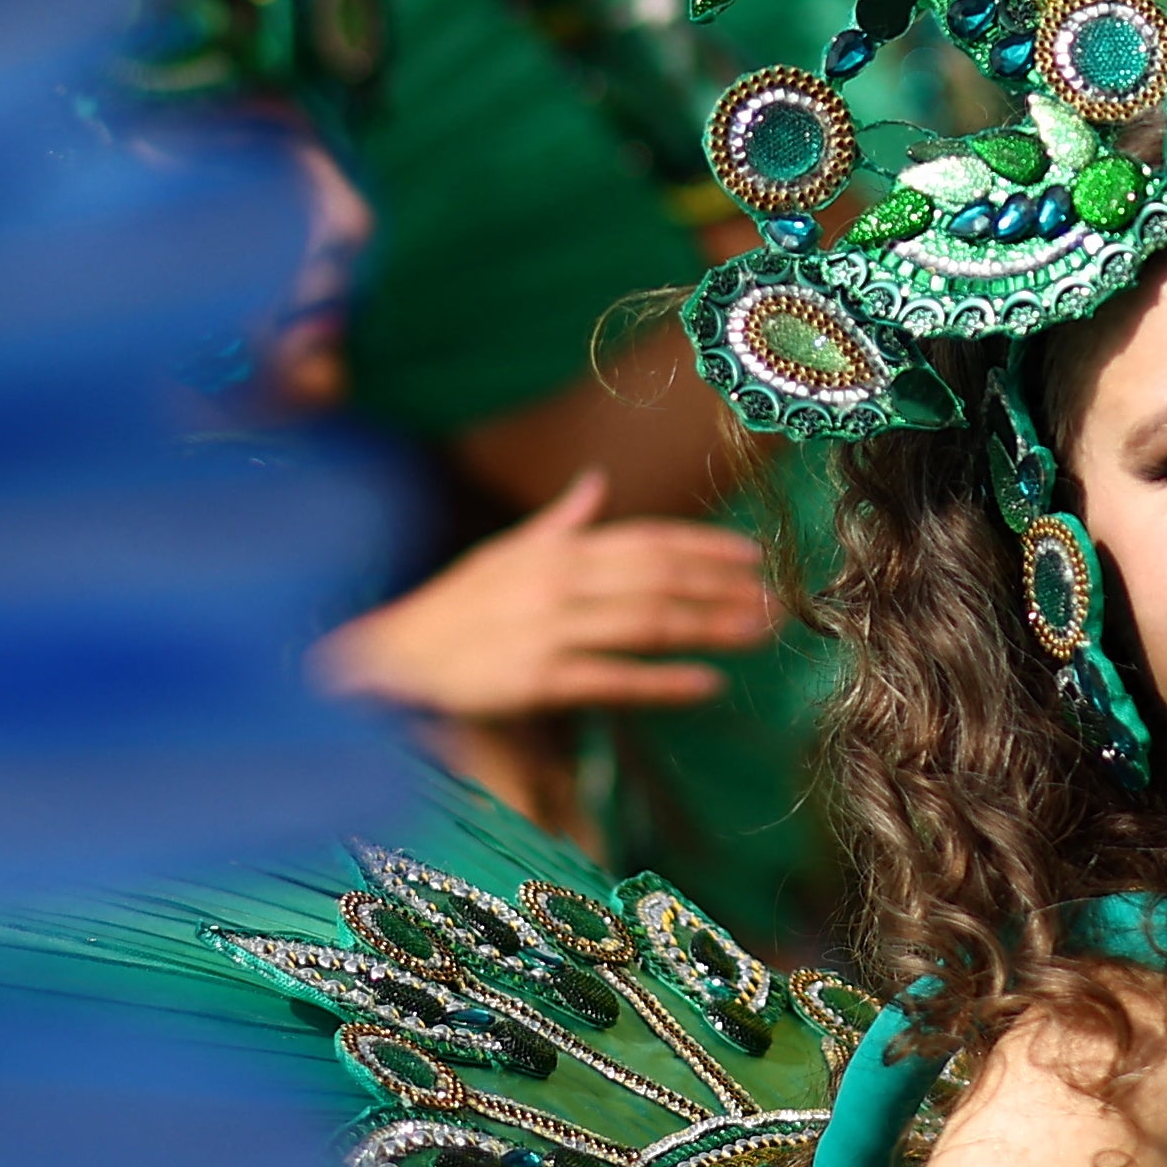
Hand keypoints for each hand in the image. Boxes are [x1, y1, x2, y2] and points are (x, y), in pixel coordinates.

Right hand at [318, 471, 781, 718]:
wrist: (389, 659)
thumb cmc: (450, 609)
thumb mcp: (501, 555)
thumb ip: (558, 523)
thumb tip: (595, 482)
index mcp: (555, 550)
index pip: (646, 540)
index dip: (705, 546)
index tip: (755, 556)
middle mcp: (558, 582)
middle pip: (658, 578)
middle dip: (722, 587)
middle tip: (777, 600)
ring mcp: (548, 629)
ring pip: (646, 622)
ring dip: (710, 626)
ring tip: (760, 633)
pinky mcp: (537, 678)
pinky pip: (612, 679)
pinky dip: (663, 680)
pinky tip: (708, 685)